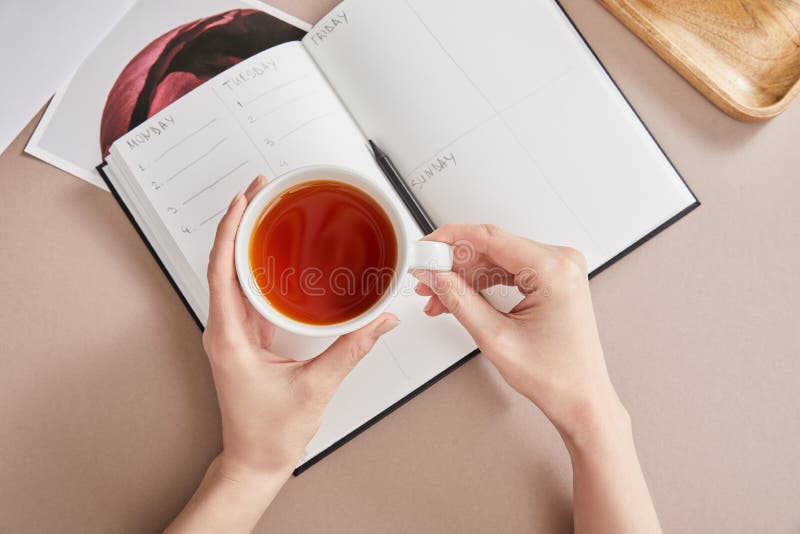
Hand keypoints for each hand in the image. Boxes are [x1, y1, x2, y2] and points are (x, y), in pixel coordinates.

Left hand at [167, 176, 398, 532]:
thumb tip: (380, 320)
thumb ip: (351, 349)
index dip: (231, 230)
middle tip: (261, 190)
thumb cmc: (269, 433)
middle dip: (240, 222)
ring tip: (265, 210)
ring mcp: (232, 334)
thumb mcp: (316, 387)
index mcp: (230, 338)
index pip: (222, 270)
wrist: (254, 461)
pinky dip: (256, 266)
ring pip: (232, 275)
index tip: (244, 200)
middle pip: (224, 263)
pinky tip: (273, 254)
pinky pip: (246, 292)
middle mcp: (224, 330)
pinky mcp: (244, 339)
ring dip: (246, 241)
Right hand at [414, 225, 662, 533]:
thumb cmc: (557, 376)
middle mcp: (559, 262)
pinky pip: (508, 271)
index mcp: (553, 269)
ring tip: (437, 296)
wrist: (581, 399)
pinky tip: (458, 296)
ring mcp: (557, 271)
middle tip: (425, 278)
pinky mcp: (551, 281)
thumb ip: (459, 300)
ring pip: (496, 260)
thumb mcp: (495, 337)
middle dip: (453, 264)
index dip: (450, 240)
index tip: (425, 247)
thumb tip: (435, 276)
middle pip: (491, 248)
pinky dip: (481, 283)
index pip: (489, 237)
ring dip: (464, 276)